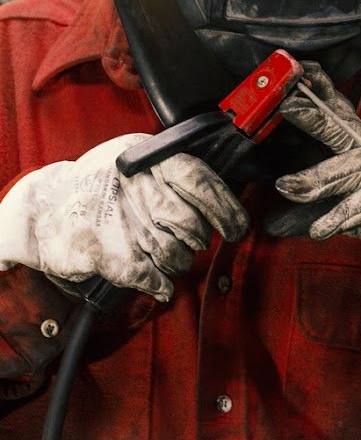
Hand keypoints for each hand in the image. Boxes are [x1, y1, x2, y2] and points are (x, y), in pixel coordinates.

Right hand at [0, 134, 248, 300]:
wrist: (45, 207)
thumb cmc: (99, 185)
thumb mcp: (136, 159)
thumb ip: (176, 172)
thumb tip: (222, 197)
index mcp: (147, 157)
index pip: (200, 180)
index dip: (224, 207)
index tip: (237, 226)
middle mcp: (134, 184)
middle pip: (190, 222)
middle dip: (197, 238)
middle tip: (191, 238)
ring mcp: (116, 217)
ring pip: (173, 253)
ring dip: (178, 262)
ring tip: (167, 255)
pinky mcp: (100, 250)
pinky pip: (148, 275)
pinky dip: (159, 283)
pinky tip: (159, 281)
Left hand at [275, 64, 360, 269]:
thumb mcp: (358, 210)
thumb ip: (314, 212)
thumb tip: (270, 225)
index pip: (343, 115)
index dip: (322, 91)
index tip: (302, 70)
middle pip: (346, 131)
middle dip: (315, 118)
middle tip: (287, 106)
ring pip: (354, 168)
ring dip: (319, 178)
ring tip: (287, 186)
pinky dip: (345, 214)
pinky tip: (321, 227)